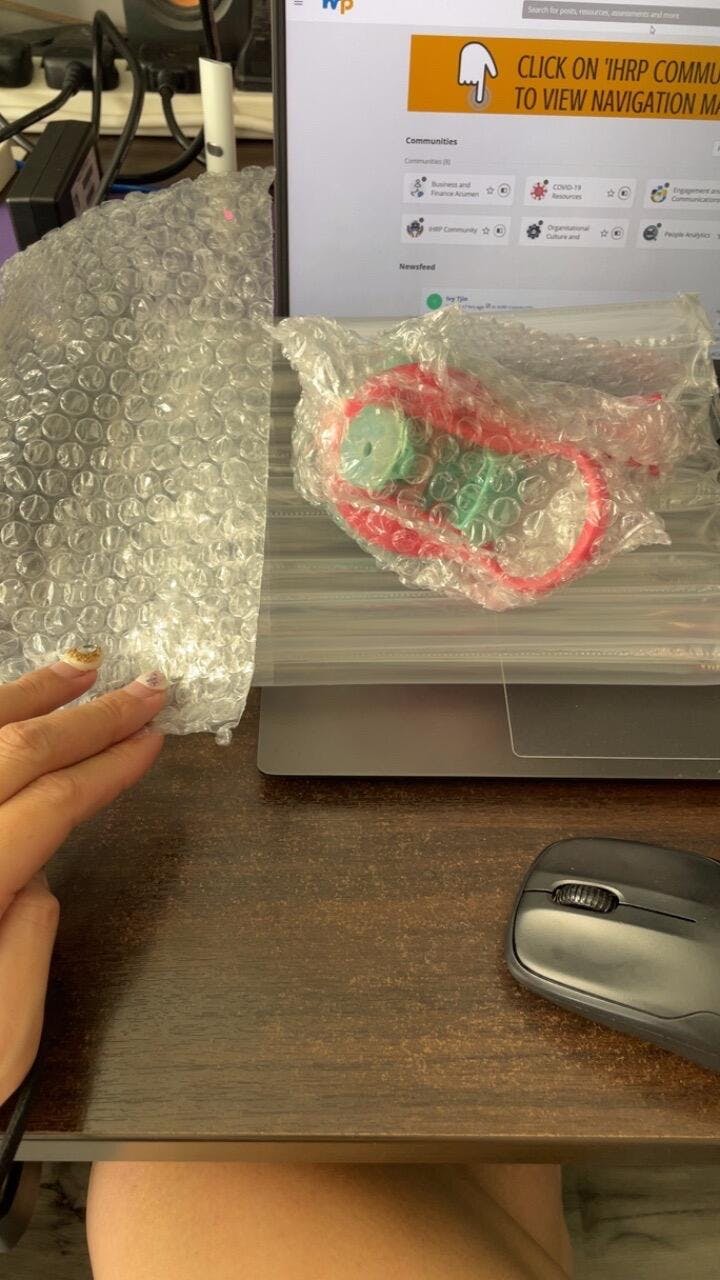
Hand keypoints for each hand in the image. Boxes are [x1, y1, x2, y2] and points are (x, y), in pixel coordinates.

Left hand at [0, 655, 166, 1106]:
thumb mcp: (2, 1042)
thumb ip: (26, 943)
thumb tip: (40, 874)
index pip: (43, 806)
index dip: (106, 766)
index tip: (154, 740)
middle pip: (7, 756)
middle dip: (84, 717)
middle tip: (144, 688)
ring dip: (24, 699)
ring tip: (83, 670)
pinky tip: (10, 707)